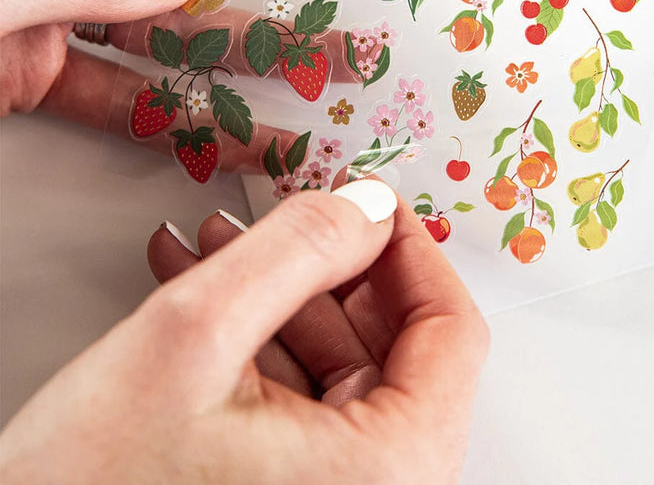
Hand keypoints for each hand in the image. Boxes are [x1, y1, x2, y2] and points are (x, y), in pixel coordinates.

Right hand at [0, 183, 487, 482]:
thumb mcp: (194, 334)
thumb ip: (297, 250)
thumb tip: (368, 205)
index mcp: (387, 474)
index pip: (451, 331)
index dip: (410, 250)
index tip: (369, 203)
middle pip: (391, 348)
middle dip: (321, 269)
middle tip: (281, 217)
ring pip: (335, 371)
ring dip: (274, 299)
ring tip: (211, 249)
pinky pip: (298, 405)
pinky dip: (255, 346)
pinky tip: (199, 297)